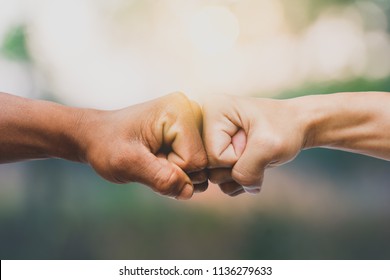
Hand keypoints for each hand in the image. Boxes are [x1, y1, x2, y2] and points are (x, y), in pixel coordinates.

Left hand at [78, 92, 207, 199]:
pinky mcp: (187, 131)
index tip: (148, 159)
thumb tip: (189, 191)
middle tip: (149, 159)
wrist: (95, 135)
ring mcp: (191, 121)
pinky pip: (194, 163)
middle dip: (176, 172)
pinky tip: (159, 157)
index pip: (196, 160)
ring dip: (176, 172)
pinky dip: (177, 168)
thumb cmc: (107, 144)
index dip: (171, 170)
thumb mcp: (128, 164)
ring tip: (153, 158)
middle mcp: (191, 111)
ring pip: (200, 166)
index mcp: (179, 111)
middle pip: (202, 163)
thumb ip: (159, 178)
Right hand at [202, 95, 305, 195]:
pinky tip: (254, 163)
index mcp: (212, 111)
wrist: (297, 126)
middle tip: (255, 147)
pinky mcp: (219, 152)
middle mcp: (205, 123)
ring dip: (241, 175)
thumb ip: (248, 171)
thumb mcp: (269, 147)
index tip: (253, 140)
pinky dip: (242, 179)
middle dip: (238, 166)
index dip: (237, 157)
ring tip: (256, 155)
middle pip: (210, 168)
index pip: (213, 155)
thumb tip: (242, 188)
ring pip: (215, 178)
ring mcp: (211, 140)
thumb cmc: (284, 128)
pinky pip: (223, 182)